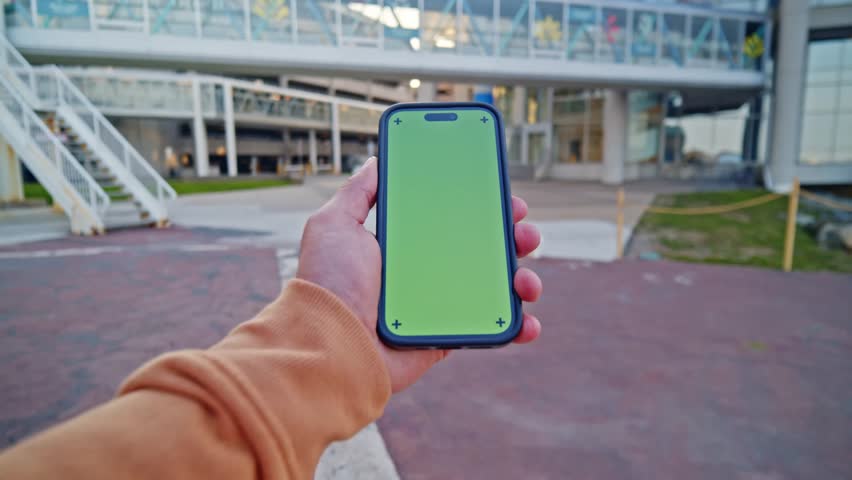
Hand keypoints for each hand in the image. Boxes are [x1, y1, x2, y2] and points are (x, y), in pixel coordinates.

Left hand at [297, 157, 542, 392]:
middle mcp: (422, 272)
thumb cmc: (329, 282)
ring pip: (493, 286)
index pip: (450, 217)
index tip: (503, 194)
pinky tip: (526, 321)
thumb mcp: (335, 223)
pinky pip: (489, 328)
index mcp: (401, 243)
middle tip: (524, 232)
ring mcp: (437, 305)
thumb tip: (378, 160)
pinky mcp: (446, 337)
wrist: (330, 344)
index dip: (479, 205)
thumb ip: (358, 192)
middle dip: (511, 236)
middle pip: (480, 248)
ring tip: (526, 280)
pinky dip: (516, 326)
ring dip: (521, 278)